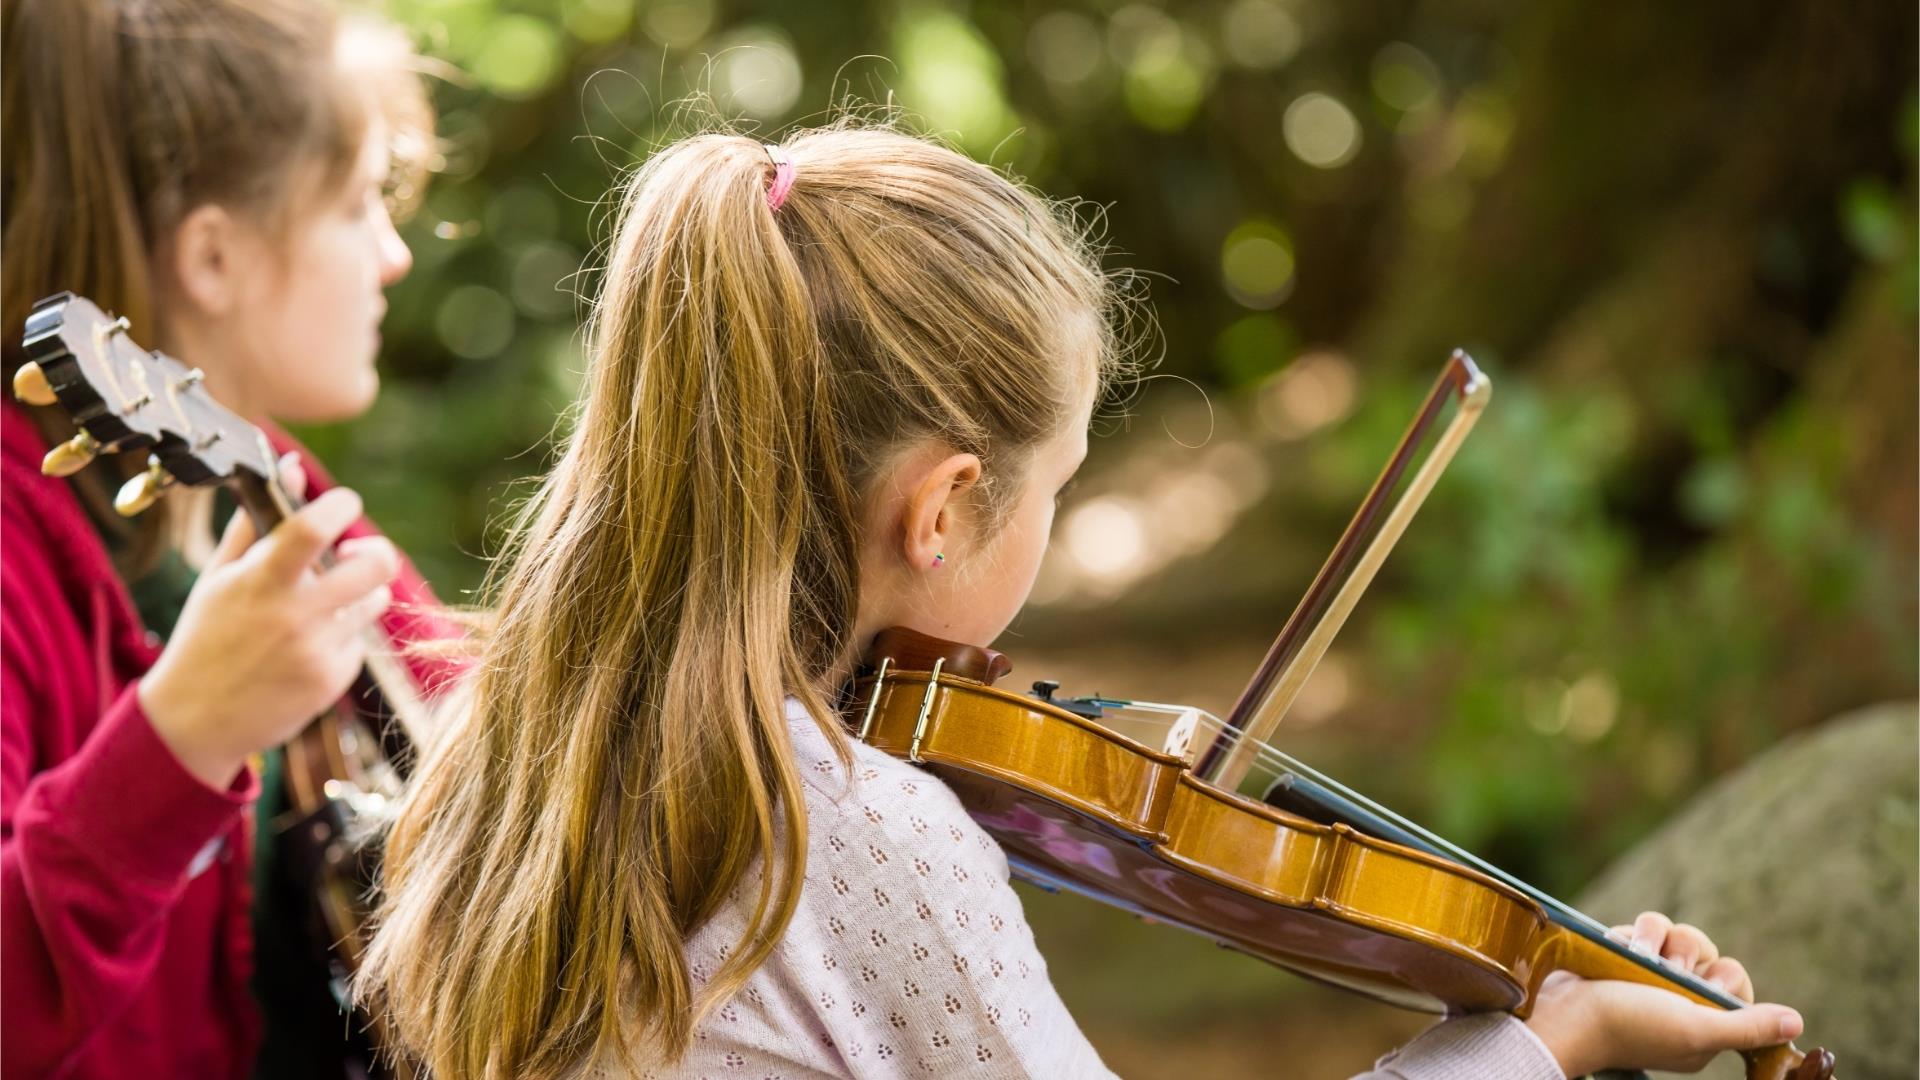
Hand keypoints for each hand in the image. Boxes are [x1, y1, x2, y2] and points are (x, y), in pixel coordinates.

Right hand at [140, 469, 398, 788]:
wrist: (195, 719)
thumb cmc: (207, 636)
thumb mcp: (219, 576)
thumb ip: (258, 520)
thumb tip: (291, 465)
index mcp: (259, 581)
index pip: (310, 529)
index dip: (339, 505)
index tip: (344, 502)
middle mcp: (292, 614)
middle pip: (373, 567)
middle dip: (377, 553)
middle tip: (359, 555)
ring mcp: (316, 649)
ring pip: (373, 602)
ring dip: (359, 596)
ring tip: (321, 608)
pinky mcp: (333, 679)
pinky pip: (359, 641)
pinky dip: (342, 638)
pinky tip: (305, 650)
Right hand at [1525, 911, 1803, 1077]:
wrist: (1562, 1012)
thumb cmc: (1629, 1026)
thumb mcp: (1696, 1031)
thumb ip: (1747, 1026)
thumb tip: (1797, 1023)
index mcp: (1702, 1027)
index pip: (1734, 984)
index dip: (1722, 979)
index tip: (1702, 987)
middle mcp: (1678, 1000)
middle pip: (1706, 952)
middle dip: (1687, 954)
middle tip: (1668, 972)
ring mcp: (1648, 976)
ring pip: (1676, 934)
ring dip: (1656, 938)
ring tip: (1638, 956)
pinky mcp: (1621, 956)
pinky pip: (1644, 928)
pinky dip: (1632, 934)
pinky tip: (1619, 948)